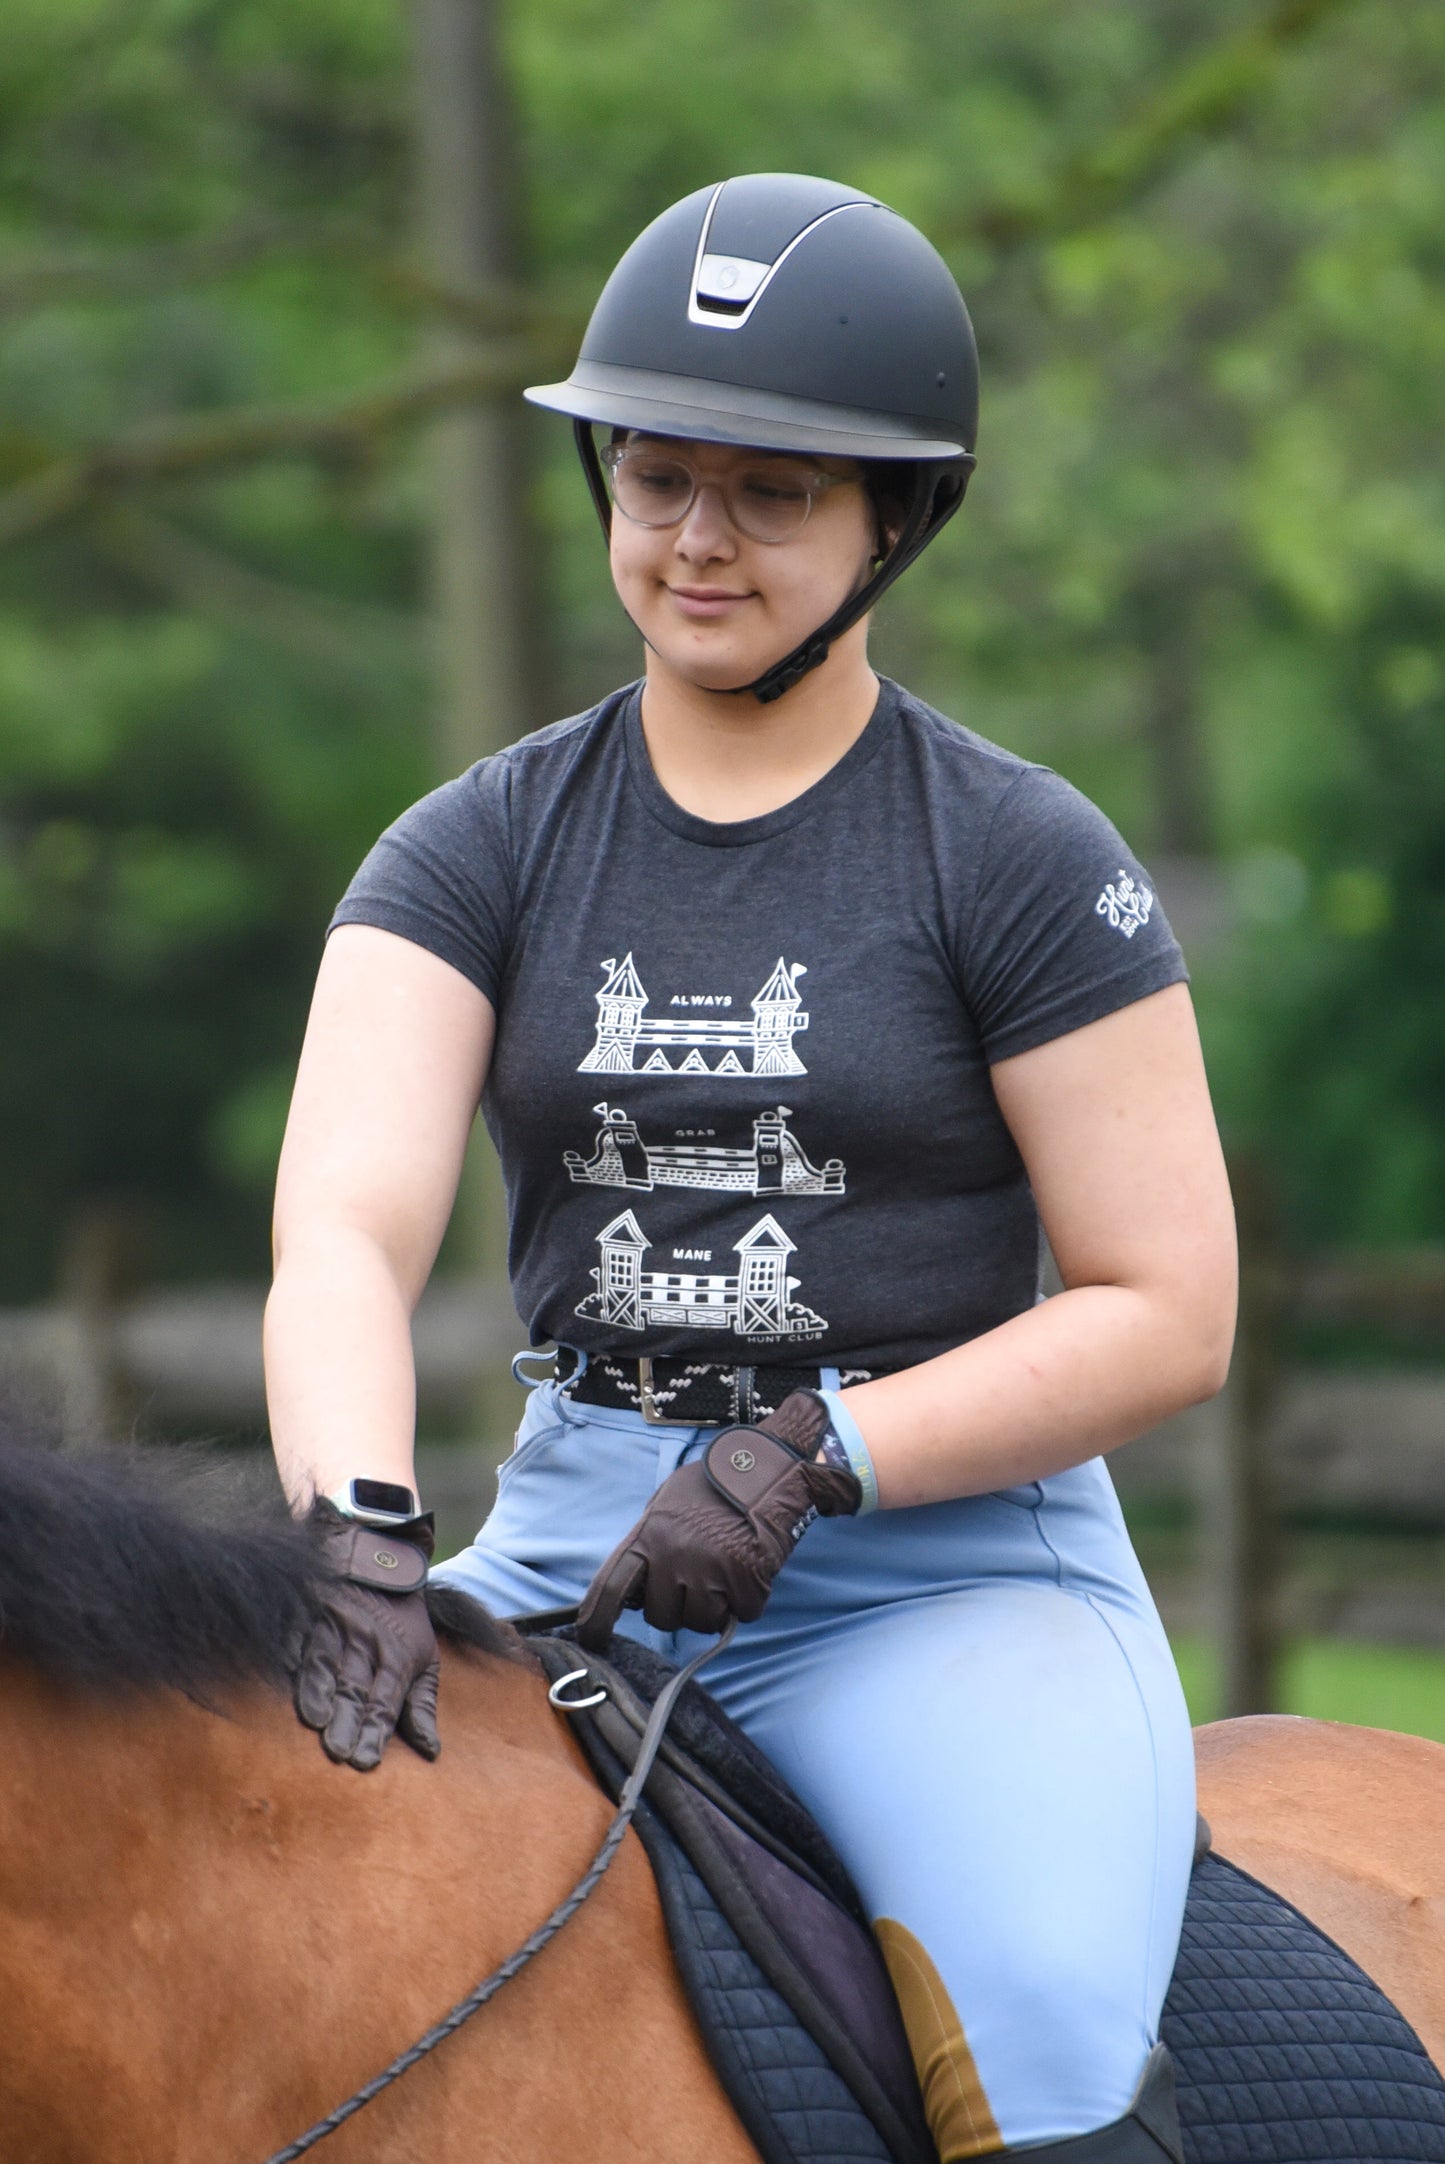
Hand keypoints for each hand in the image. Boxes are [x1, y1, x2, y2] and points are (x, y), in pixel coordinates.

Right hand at [290, 1509, 440, 1770]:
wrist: (380, 1560)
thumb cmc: (404, 1623)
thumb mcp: (426, 1660)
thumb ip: (422, 1707)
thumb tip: (431, 1752)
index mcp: (397, 1654)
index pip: (385, 1700)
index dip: (374, 1731)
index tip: (365, 1762)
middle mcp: (366, 1640)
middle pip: (355, 1686)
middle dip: (347, 1720)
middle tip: (339, 1752)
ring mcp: (335, 1626)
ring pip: (326, 1665)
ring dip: (320, 1696)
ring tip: (316, 1724)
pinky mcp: (309, 1616)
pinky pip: (297, 1644)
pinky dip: (292, 1667)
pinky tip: (286, 1690)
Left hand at [576, 1392, 860, 1650]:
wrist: (765, 1469)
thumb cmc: (713, 1487)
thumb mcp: (665, 1506)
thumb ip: (648, 1545)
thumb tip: (634, 1591)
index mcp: (649, 1536)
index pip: (611, 1588)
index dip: (597, 1621)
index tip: (593, 1640)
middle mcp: (674, 1557)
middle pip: (661, 1617)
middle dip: (676, 1607)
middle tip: (695, 1578)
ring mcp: (710, 1571)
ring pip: (700, 1622)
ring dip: (712, 1607)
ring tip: (723, 1571)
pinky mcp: (745, 1582)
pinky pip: (739, 1616)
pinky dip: (745, 1602)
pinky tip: (746, 1572)